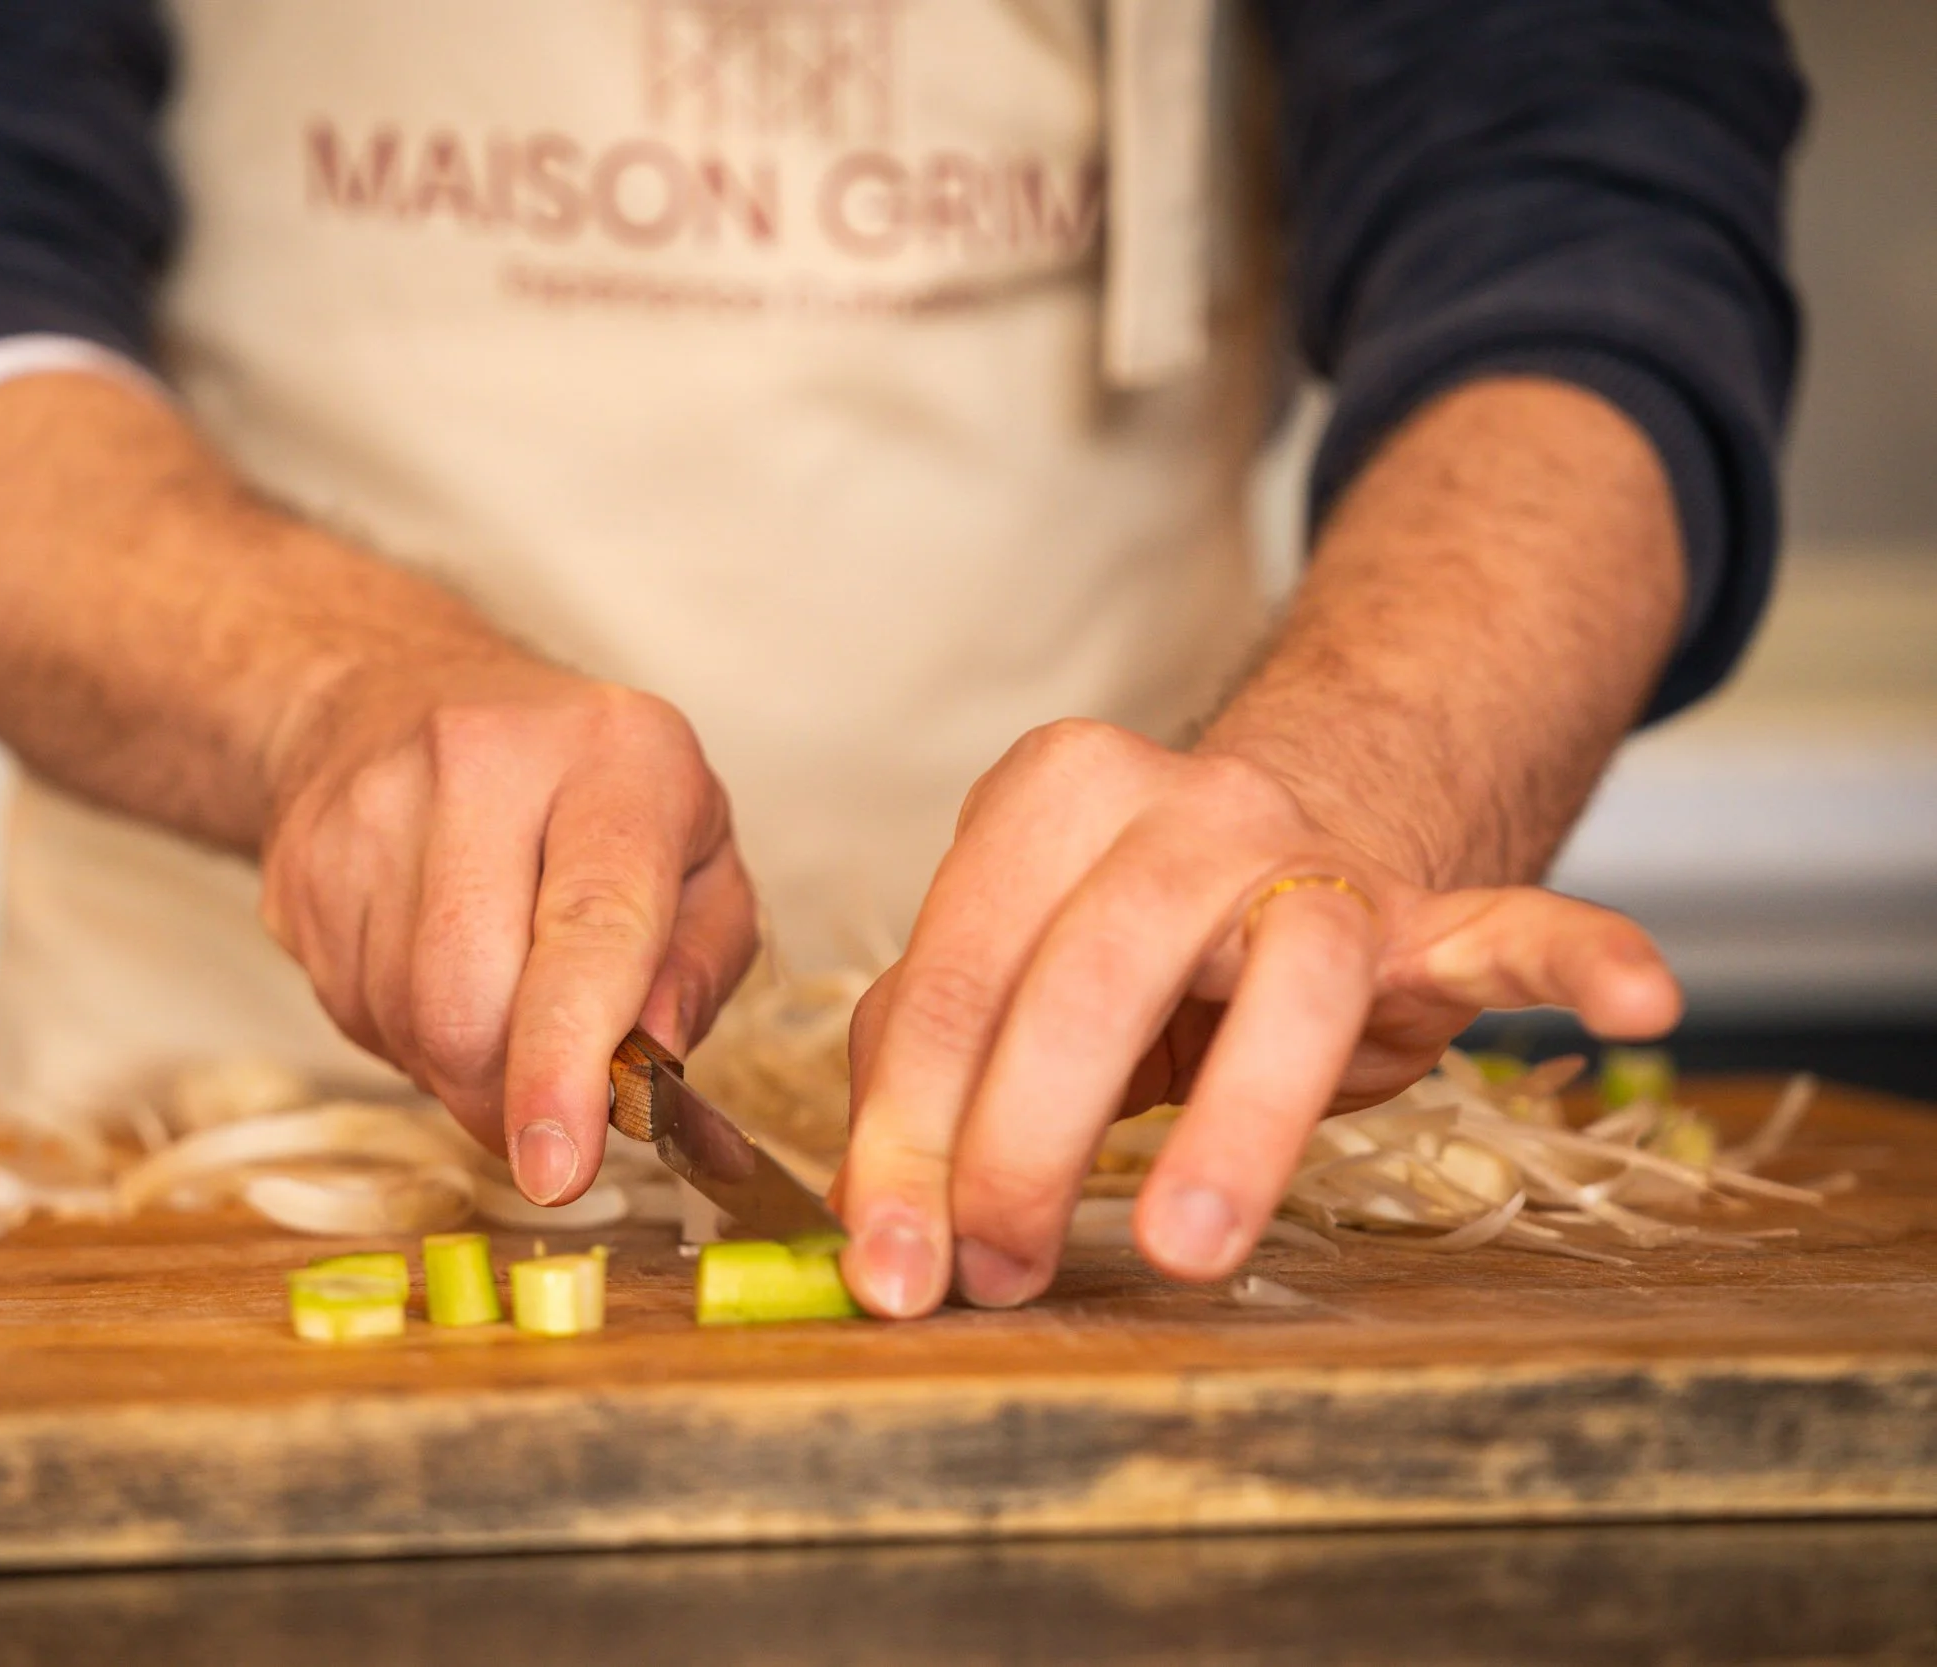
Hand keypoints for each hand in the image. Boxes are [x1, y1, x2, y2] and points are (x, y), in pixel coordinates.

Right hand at [259, 648, 757, 1202]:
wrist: (403, 698)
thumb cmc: (585, 796)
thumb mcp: (699, 855)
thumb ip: (702, 965)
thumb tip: (651, 1064)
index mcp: (614, 758)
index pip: (589, 927)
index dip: (566, 1063)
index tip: (558, 1169)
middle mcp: (481, 762)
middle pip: (469, 1003)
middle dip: (511, 1097)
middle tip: (552, 1113)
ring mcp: (369, 808)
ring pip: (406, 1025)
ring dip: (461, 1067)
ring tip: (499, 998)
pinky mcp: (299, 864)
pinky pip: (351, 1013)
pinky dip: (406, 1034)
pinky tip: (435, 970)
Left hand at [831, 720, 1681, 1315]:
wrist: (1297, 817)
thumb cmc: (1118, 925)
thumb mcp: (1004, 957)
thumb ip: (923, 1049)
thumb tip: (882, 1206)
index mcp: (1046, 803)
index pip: (950, 970)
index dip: (908, 1128)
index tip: (892, 1260)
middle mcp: (1184, 809)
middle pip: (1089, 975)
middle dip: (1024, 1141)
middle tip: (994, 1272)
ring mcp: (1320, 858)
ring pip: (1285, 979)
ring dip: (1235, 1123)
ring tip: (1188, 1247)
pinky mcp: (1436, 913)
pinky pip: (1519, 925)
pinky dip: (1578, 960)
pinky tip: (1638, 1004)